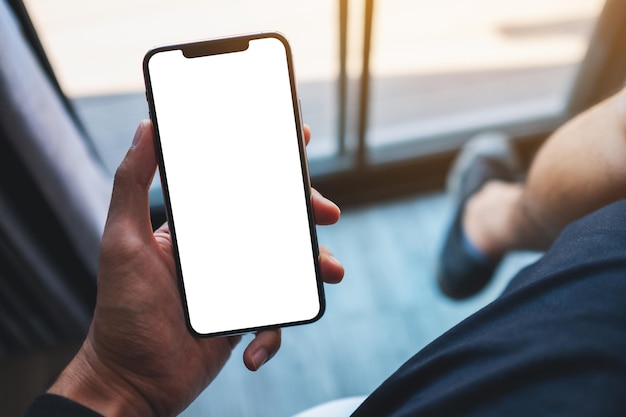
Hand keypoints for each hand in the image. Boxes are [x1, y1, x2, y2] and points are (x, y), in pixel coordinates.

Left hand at [48, 120, 343, 416]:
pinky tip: (254, 351)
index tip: (297, 140)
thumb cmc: (121, 311)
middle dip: (306, 214)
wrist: (131, 380)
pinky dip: (273, 336)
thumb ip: (131, 184)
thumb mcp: (121, 241)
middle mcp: (222, 253)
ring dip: (314, 267)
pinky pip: (274, 322)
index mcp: (199, 229)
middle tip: (328, 214)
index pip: (239, 187)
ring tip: (330, 273)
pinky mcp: (244, 320)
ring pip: (288, 268)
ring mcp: (236, 287)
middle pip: (275, 224)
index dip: (270, 163)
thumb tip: (146, 128)